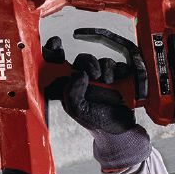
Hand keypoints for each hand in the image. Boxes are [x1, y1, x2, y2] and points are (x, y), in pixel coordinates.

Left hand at [44, 36, 151, 169]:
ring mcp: (100, 79)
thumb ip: (72, 93)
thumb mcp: (77, 109)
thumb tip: (78, 74)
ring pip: (100, 60)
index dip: (54, 52)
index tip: (56, 44)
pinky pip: (117, 65)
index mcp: (69, 86)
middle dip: (88, 62)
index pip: (58, 66)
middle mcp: (83, 80)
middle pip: (82, 59)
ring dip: (105, 68)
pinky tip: (117, 80)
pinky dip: (118, 70)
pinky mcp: (116, 78)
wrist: (120, 129)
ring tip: (107, 81)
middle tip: (94, 74)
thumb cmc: (96, 122)